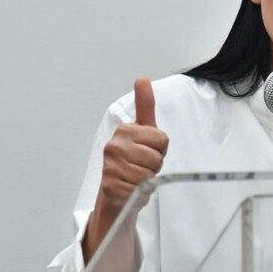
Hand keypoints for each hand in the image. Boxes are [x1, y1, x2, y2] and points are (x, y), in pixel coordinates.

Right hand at [83, 77, 168, 269]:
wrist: (116, 193)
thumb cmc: (132, 161)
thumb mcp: (143, 131)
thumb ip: (145, 105)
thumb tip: (142, 78)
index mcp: (125, 130)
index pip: (161, 140)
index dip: (159, 150)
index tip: (147, 150)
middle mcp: (115, 145)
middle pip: (157, 157)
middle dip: (153, 165)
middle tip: (141, 166)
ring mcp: (111, 165)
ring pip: (149, 174)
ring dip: (146, 179)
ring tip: (135, 177)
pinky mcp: (111, 185)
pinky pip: (139, 188)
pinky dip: (138, 192)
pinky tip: (129, 188)